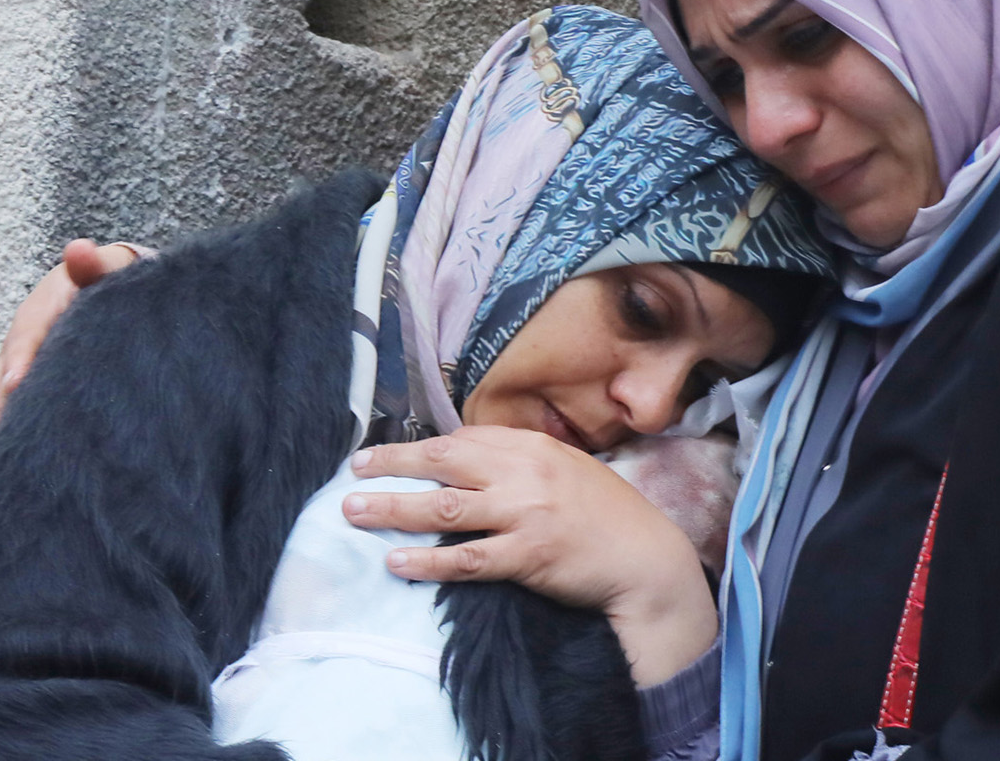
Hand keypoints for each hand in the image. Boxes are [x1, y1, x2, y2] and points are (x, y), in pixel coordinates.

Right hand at [0, 240, 143, 462]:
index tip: (16, 384)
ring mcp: (27, 361)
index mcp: (46, 304)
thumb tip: (78, 250)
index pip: (29, 330)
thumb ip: (98, 265)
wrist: (126, 290)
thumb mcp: (116, 269)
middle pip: (4, 372)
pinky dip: (4, 436)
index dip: (21, 356)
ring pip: (0, 397)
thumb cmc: (125, 282)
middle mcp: (28, 334)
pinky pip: (13, 410)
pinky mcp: (33, 385)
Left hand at [344, 426, 717, 684]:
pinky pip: (465, 559)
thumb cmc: (608, 518)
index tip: (392, 455)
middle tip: (355, 469)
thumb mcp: (570, 472)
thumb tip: (477, 463)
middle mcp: (526, 474)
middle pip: (444, 461)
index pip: (467, 438)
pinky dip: (427, 561)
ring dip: (393, 508)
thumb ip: (527, 464)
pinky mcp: (527, 556)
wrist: (646, 560)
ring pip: (444, 508)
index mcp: (536, 448)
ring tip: (353, 512)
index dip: (424, 447)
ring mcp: (525, 514)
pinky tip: (397, 561)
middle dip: (393, 463)